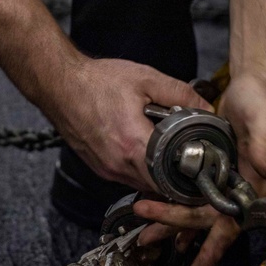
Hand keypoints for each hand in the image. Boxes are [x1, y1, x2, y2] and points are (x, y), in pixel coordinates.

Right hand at [45, 56, 211, 192]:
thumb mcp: (146, 79)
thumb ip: (181, 95)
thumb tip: (207, 108)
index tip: (203, 167)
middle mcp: (118, 164)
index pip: (171, 179)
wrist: (58, 84)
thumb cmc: (97, 81)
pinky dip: (141, 168)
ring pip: (143, 184)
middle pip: (159, 186)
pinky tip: (145, 150)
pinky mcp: (98, 167)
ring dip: (158, 174)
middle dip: (177, 176)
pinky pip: (127, 177)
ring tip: (168, 152)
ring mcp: (107, 169)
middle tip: (191, 159)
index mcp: (133, 145)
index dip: (190, 176)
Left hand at [135, 74, 265, 265]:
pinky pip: (191, 195)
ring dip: (170, 224)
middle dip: (176, 231)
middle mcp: (239, 190)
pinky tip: (156, 212)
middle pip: (205, 222)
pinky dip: (173, 205)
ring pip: (195, 212)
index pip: (229, 223)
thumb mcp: (265, 122)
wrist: (254, 89)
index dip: (211, 247)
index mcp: (255, 187)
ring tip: (144, 235)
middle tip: (146, 238)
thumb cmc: (263, 106)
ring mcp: (224, 182)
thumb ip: (264, 145)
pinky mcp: (211, 172)